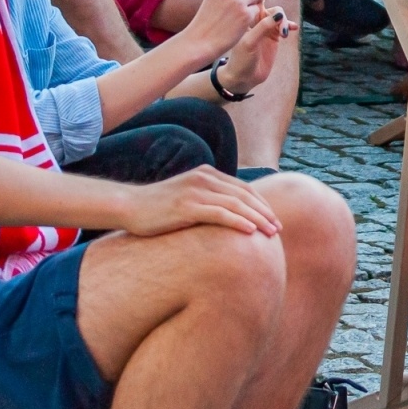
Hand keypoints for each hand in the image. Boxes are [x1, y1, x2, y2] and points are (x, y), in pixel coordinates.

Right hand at [121, 165, 280, 235]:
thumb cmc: (159, 208)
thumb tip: (230, 217)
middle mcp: (204, 179)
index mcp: (207, 175)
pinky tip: (250, 232)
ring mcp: (195, 191)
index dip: (260, 204)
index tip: (273, 219)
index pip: (242, 188)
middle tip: (278, 228)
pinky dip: (238, 222)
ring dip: (257, 219)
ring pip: (235, 204)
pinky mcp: (187, 206)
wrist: (129, 206)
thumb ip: (208, 201)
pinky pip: (219, 213)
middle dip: (264, 212)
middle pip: (243, 195)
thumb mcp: (188, 198)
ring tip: (270, 233)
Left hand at [218, 6, 293, 93]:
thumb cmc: (239, 59)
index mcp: (244, 14)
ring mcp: (265, 24)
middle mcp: (254, 15)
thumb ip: (263, 28)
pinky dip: (289, 25)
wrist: (243, 76)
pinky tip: (292, 29)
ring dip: (282, 19)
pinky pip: (285, 25)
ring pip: (278, 12)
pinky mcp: (275, 34)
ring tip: (283, 33)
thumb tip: (279, 15)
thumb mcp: (249, 43)